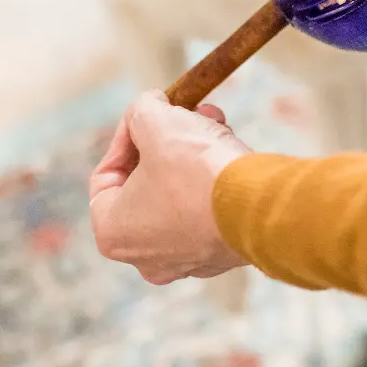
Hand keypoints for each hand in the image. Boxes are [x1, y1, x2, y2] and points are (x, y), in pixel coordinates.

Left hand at [88, 90, 250, 283]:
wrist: (259, 206)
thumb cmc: (196, 170)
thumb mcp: (156, 122)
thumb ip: (141, 111)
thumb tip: (148, 107)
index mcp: (114, 233)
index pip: (106, 176)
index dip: (125, 136)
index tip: (146, 115)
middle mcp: (145, 256)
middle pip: (146, 183)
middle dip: (165, 141)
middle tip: (182, 115)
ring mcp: (185, 259)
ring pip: (180, 193)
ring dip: (192, 154)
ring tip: (212, 123)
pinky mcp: (220, 253)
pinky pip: (208, 209)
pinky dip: (214, 179)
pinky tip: (229, 149)